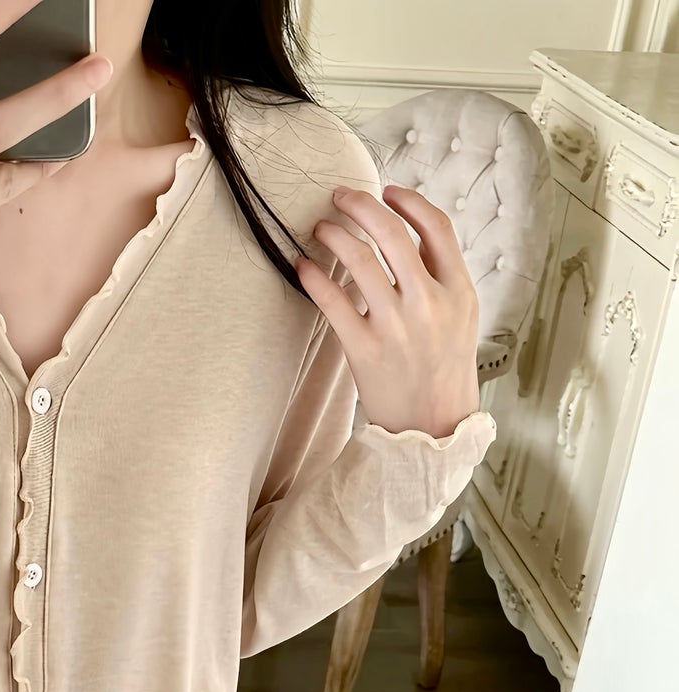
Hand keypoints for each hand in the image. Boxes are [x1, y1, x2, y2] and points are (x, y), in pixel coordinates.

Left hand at [294, 184, 481, 439]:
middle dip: (361, 205)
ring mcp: (396, 326)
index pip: (436, 227)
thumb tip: (410, 233)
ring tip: (321, 227)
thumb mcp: (462, 318)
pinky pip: (333, 301)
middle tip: (340, 196)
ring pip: (360, 259)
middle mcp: (429, 303)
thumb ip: (442, 276)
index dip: (408, 201)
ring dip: (335, 235)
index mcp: (458, 290)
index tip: (386, 190)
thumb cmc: (444, 370)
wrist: (432, 427)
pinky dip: (313, 277)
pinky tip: (302, 264)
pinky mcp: (364, 349)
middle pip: (392, 233)